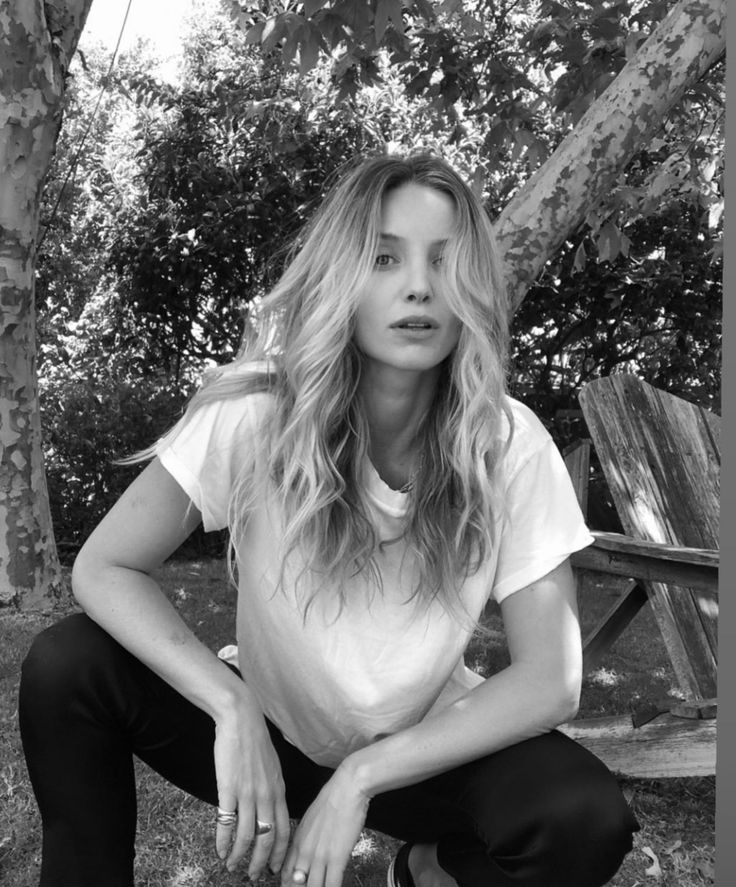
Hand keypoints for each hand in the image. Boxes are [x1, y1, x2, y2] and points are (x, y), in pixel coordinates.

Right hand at [213, 700, 290, 876]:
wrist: (241, 719)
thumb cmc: (254, 742)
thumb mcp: (272, 767)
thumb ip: (273, 789)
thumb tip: (272, 807)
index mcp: (279, 790)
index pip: (284, 829)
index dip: (280, 852)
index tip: (275, 868)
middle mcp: (267, 795)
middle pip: (267, 838)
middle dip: (260, 862)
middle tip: (254, 876)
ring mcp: (248, 793)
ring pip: (247, 836)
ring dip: (239, 856)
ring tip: (232, 866)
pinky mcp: (229, 789)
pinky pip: (227, 822)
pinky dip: (223, 841)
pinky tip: (220, 850)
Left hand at [281, 765, 370, 886]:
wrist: (346, 788)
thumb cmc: (332, 799)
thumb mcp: (310, 820)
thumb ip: (306, 840)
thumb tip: (306, 854)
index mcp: (297, 841)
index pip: (286, 874)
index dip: (289, 886)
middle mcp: (304, 851)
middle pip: (296, 884)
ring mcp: (319, 856)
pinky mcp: (336, 858)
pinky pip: (331, 885)